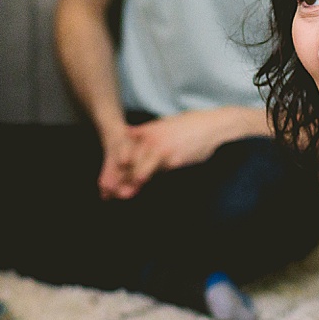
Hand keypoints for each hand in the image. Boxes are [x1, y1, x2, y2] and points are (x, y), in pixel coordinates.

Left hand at [100, 107, 270, 199]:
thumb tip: (129, 135)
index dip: (113, 165)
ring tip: (117, 194)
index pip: (124, 148)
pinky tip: (135, 189)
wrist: (213, 126)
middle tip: (105, 192)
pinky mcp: (173, 160)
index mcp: (148, 131)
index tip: (105, 179)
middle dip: (115, 177)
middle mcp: (151, 140)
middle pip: (127, 161)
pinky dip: (144, 182)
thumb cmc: (189, 127)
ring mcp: (161, 150)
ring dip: (126, 183)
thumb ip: (146, 133)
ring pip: (138, 168)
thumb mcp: (164, 125)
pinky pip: (155, 173)